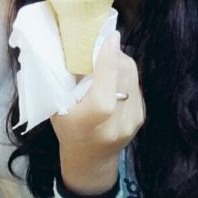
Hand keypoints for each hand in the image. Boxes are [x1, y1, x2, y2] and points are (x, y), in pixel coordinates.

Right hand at [51, 32, 144, 195]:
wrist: (91, 158)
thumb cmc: (67, 129)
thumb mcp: (56, 108)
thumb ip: (65, 82)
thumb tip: (77, 46)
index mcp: (88, 126)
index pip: (103, 97)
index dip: (107, 65)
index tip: (109, 38)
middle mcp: (115, 126)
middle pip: (121, 78)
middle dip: (112, 54)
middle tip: (97, 44)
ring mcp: (132, 122)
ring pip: (131, 75)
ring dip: (118, 60)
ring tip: (102, 59)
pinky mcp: (141, 115)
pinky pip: (134, 82)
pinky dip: (123, 72)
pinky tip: (111, 75)